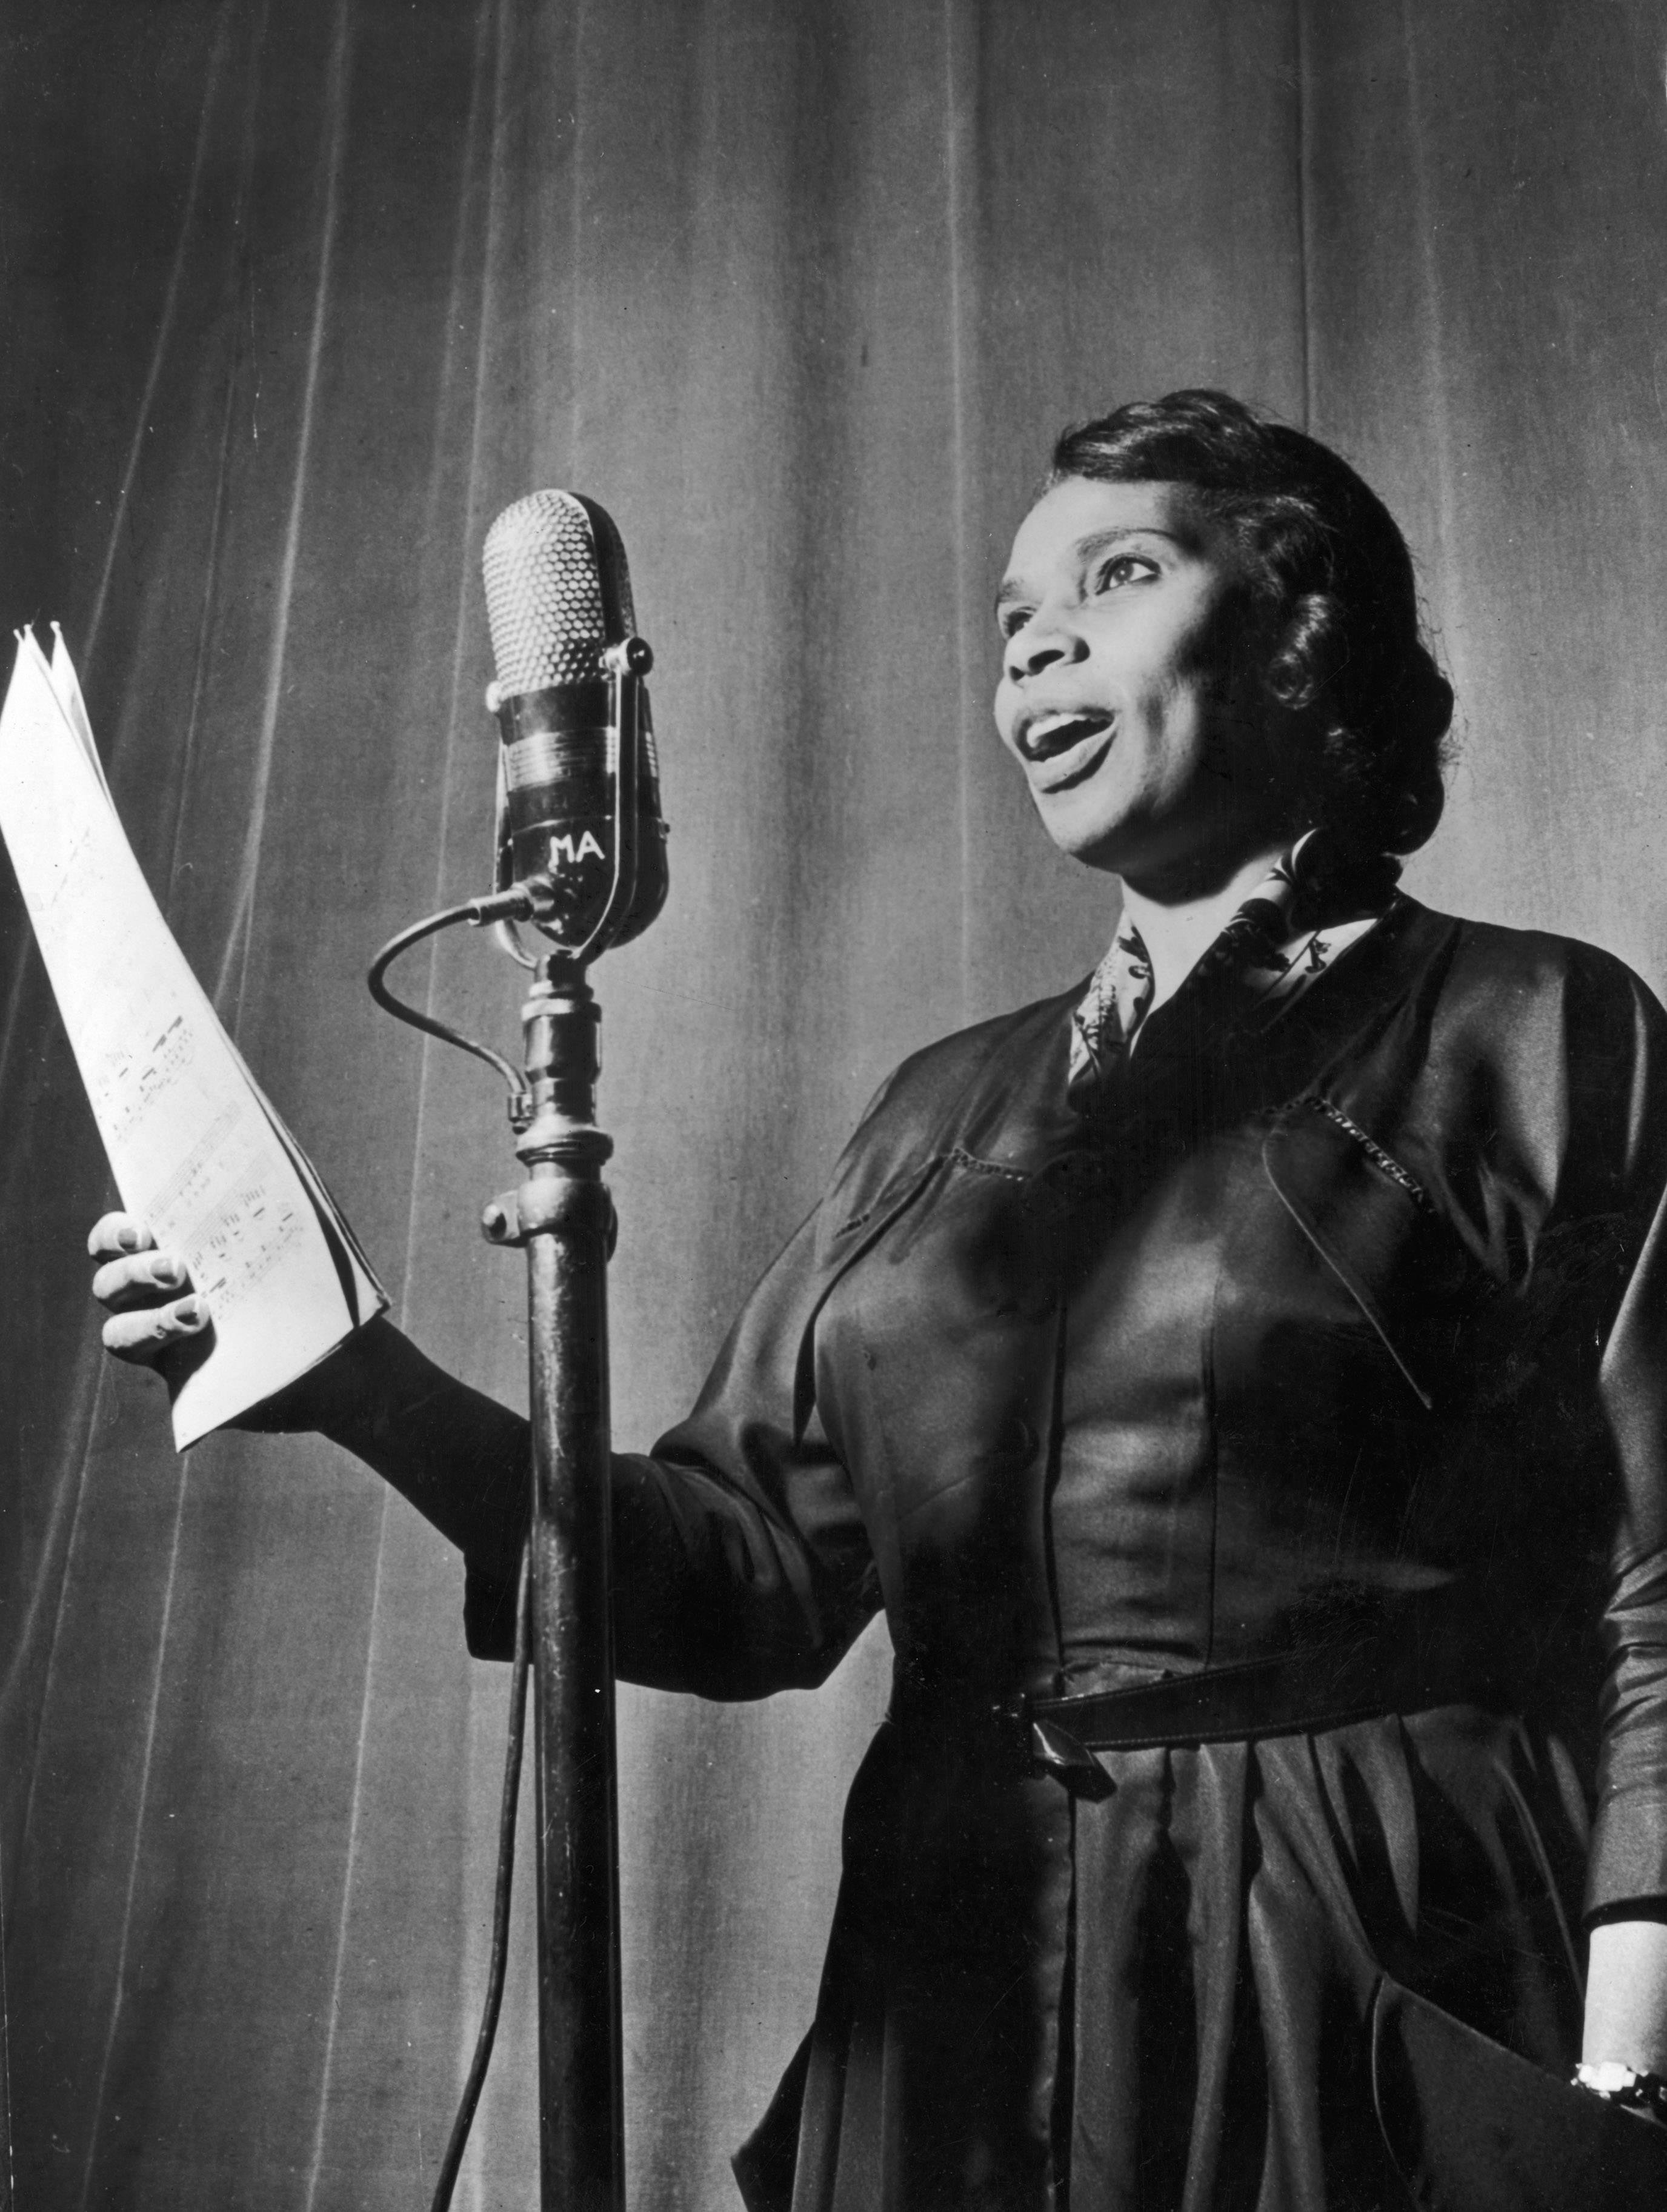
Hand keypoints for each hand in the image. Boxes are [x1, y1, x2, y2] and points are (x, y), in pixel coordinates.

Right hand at [87, 1207, 364, 1431]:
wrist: (346, 1361)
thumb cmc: (317, 1289)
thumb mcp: (300, 1242)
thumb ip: (275, 1202)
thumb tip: (262, 1153)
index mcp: (172, 1252)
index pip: (116, 1239)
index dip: (115, 1233)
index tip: (144, 1231)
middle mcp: (155, 1297)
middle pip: (108, 1283)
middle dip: (134, 1272)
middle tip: (177, 1268)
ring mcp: (164, 1341)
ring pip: (118, 1334)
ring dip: (149, 1320)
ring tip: (198, 1312)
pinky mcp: (180, 1379)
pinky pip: (155, 1373)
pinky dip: (170, 1352)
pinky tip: (203, 1340)